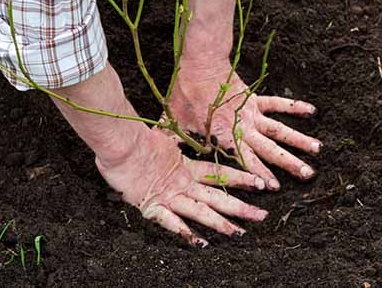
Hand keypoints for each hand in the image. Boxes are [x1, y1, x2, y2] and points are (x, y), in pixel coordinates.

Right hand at [96, 127, 268, 245]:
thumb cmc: (133, 139)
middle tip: (261, 215)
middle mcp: (182, 183)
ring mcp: (170, 195)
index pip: (218, 173)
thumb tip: (169, 141)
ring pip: (201, 211)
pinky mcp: (154, 206)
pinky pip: (173, 223)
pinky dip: (187, 233)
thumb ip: (167, 145)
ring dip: (221, 223)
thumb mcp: (158, 140)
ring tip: (240, 232)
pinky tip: (201, 243)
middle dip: (240, 207)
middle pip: (217, 196)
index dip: (240, 179)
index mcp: (184, 166)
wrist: (119, 142)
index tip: (259, 184)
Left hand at [168, 60, 320, 190]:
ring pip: (279, 130)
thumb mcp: (174, 120)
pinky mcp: (254, 99)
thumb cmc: (185, 93)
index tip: (275, 188)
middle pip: (270, 149)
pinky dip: (294, 106)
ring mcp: (251, 113)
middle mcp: (242, 127)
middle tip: (307, 175)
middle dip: (289, 164)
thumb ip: (170, 138)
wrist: (200, 62)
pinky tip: (312, 111)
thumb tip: (156, 151)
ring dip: (299, 140)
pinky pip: (277, 103)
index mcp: (225, 137)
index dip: (260, 174)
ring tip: (317, 150)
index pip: (246, 161)